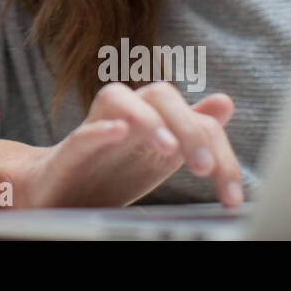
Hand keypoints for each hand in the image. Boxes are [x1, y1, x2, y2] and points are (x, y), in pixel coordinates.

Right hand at [0, 82, 243, 208]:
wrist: (59, 191)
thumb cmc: (110, 171)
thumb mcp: (160, 155)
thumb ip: (192, 130)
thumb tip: (225, 101)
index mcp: (153, 119)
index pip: (194, 118)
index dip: (221, 153)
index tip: (232, 196)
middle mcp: (125, 115)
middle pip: (160, 95)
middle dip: (189, 128)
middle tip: (203, 169)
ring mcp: (95, 130)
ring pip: (118, 98)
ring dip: (147, 118)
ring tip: (168, 148)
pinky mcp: (68, 153)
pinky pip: (81, 132)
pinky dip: (100, 130)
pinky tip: (119, 132)